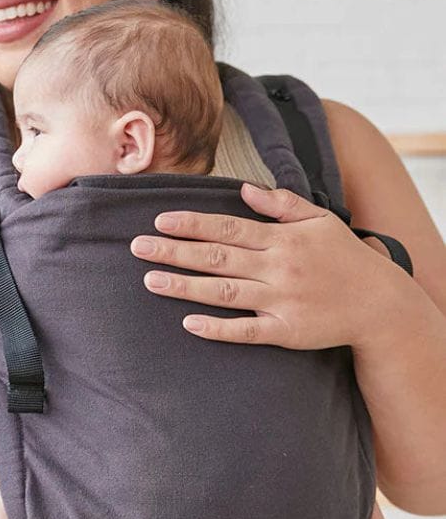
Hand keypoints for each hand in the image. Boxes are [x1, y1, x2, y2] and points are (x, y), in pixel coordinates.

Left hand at [130, 183, 407, 350]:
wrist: (380, 304)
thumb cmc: (345, 257)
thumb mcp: (319, 220)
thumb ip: (280, 204)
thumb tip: (243, 187)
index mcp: (281, 239)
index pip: (226, 227)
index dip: (191, 224)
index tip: (159, 220)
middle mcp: (277, 267)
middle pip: (216, 257)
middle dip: (174, 251)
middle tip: (137, 247)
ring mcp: (279, 300)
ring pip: (223, 292)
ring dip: (184, 286)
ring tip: (150, 281)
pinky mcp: (285, 331)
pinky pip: (246, 330)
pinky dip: (217, 328)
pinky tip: (188, 323)